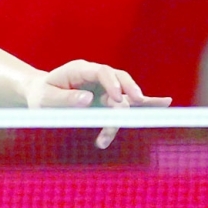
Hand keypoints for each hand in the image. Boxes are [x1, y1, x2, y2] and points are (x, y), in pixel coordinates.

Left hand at [24, 60, 171, 148]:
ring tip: (107, 137)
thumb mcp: (47, 97)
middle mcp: (97, 76)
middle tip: (124, 113)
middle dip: (128, 96)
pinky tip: (165, 103)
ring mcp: (105, 87)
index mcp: (80, 69)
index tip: (118, 99)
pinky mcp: (109, 99)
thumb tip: (88, 100)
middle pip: (120, 82)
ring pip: (125, 98)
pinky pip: (130, 102)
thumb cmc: (42, 95)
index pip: (103, 72)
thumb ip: (66, 98)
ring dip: (124, 116)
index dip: (113, 84)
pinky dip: (146, 104)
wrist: (41, 95)